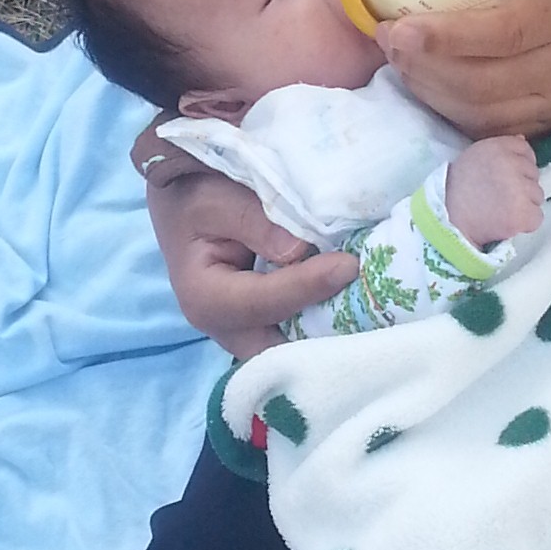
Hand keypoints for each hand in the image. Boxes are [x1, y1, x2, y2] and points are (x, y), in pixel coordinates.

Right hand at [140, 147, 357, 355]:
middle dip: (320, 342)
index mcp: (204, 297)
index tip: (347, 266)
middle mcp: (223, 326)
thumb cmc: (194, 195)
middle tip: (366, 315)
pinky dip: (324, 324)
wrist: (181, 195)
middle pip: (277, 354)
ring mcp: (245, 329)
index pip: (263, 302)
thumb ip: (256, 221)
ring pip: (290, 349)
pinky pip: (296, 333)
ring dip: (327, 334)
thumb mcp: (217, 198)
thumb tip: (300, 249)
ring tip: (369, 313)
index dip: (307, 286)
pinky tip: (356, 305)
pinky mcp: (264, 320)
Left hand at [380, 0, 550, 138]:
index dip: (445, 37)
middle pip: (482, 83)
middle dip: (422, 67)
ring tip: (400, 62)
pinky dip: (457, 115)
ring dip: (432, 93)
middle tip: (386, 38)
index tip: (399, 24)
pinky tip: (432, 91)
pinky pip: (499, 129)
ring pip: (484, 113)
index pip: (503, 33)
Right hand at [444, 132, 543, 247]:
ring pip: (537, 196)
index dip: (519, 165)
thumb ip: (500, 148)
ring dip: (524, 205)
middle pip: (534, 174)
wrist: (447, 220)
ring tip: (501, 210)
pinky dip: (525, 223)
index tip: (506, 178)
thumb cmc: (458, 189)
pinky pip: (537, 217)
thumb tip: (523, 139)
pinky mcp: (522, 213)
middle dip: (522, 186)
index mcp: (497, 147)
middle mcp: (510, 164)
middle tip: (499, 196)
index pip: (525, 150)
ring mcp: (518, 189)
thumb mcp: (474, 157)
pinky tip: (507, 222)